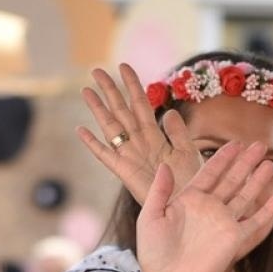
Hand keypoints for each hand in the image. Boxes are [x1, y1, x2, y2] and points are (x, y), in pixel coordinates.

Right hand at [77, 64, 202, 204]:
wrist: (188, 206)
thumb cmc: (191, 183)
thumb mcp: (189, 151)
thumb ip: (178, 132)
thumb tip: (168, 112)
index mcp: (155, 135)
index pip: (141, 103)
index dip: (132, 85)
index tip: (123, 66)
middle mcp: (139, 142)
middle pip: (121, 110)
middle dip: (109, 90)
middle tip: (96, 70)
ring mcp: (129, 156)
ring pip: (110, 126)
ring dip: (98, 109)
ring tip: (85, 90)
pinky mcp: (124, 172)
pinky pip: (105, 155)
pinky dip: (93, 144)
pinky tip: (81, 130)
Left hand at [134, 145, 272, 271]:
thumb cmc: (154, 253)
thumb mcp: (150, 216)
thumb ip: (159, 190)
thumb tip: (164, 164)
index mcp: (189, 200)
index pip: (210, 172)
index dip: (222, 158)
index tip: (234, 143)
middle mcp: (209, 208)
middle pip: (232, 179)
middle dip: (246, 162)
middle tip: (259, 145)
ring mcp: (223, 223)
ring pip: (245, 196)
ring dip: (258, 180)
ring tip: (270, 164)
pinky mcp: (234, 239)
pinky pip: (255, 221)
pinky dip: (268, 209)